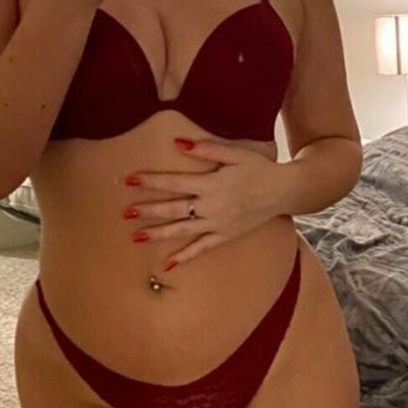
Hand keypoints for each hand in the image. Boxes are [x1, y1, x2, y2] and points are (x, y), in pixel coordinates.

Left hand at [123, 138, 282, 269]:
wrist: (283, 191)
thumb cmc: (258, 168)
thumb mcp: (234, 153)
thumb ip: (205, 149)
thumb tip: (178, 143)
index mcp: (211, 184)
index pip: (174, 183)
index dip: (151, 181)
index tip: (130, 180)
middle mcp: (211, 207)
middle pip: (173, 209)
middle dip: (148, 210)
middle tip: (125, 212)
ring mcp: (217, 224)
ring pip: (183, 231)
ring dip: (158, 234)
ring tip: (136, 237)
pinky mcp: (225, 236)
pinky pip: (202, 248)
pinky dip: (185, 257)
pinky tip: (167, 264)